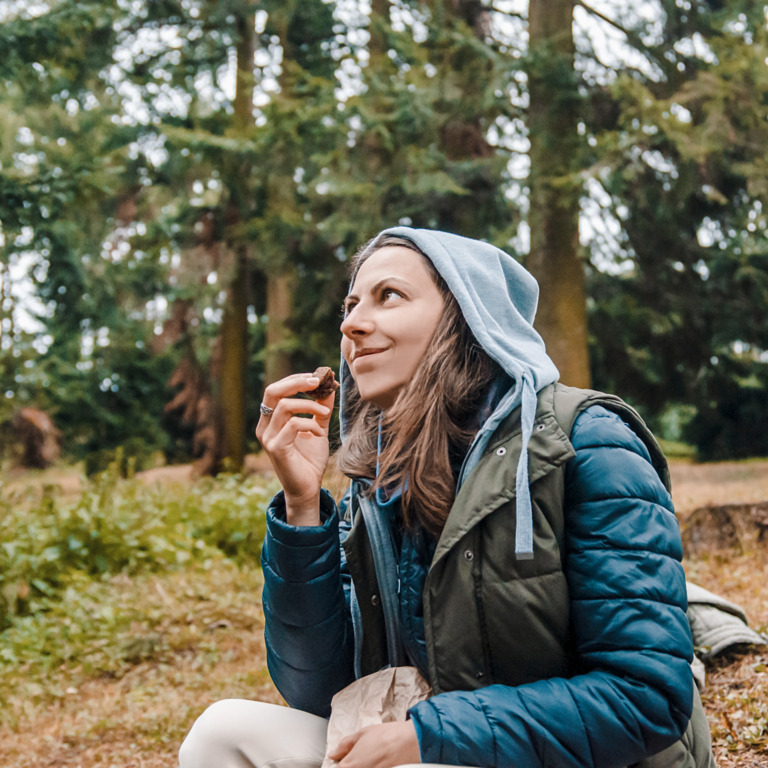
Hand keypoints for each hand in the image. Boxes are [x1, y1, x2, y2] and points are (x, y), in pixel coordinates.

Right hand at [255, 372, 334, 525]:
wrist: (308, 488)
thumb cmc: (310, 460)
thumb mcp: (318, 428)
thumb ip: (320, 408)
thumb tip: (329, 386)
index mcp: (271, 420)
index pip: (275, 389)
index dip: (294, 379)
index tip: (316, 376)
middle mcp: (264, 427)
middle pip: (272, 391)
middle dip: (296, 382)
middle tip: (317, 381)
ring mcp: (268, 438)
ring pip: (284, 406)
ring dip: (309, 405)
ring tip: (325, 413)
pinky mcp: (275, 448)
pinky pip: (293, 425)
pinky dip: (310, 424)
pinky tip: (319, 434)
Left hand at [328, 721, 420, 767]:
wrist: (409, 743)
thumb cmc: (386, 736)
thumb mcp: (362, 734)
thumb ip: (344, 745)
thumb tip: (333, 753)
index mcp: (349, 765)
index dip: (340, 762)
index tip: (344, 758)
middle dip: (352, 764)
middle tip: (363, 756)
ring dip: (363, 765)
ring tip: (374, 758)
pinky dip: (373, 766)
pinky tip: (380, 762)